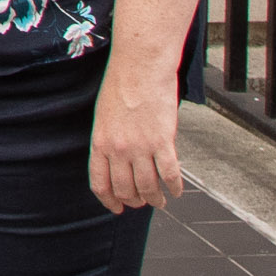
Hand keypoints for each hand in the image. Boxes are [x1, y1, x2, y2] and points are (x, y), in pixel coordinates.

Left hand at [88, 65, 185, 211]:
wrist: (139, 66)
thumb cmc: (121, 85)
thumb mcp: (104, 116)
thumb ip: (110, 140)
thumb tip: (118, 160)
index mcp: (100, 143)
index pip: (100, 183)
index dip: (109, 200)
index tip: (116, 208)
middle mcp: (118, 150)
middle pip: (125, 189)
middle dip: (134, 201)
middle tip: (142, 203)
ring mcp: (140, 147)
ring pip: (148, 187)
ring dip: (155, 199)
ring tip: (160, 201)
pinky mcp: (162, 141)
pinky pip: (170, 174)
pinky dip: (174, 187)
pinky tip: (176, 191)